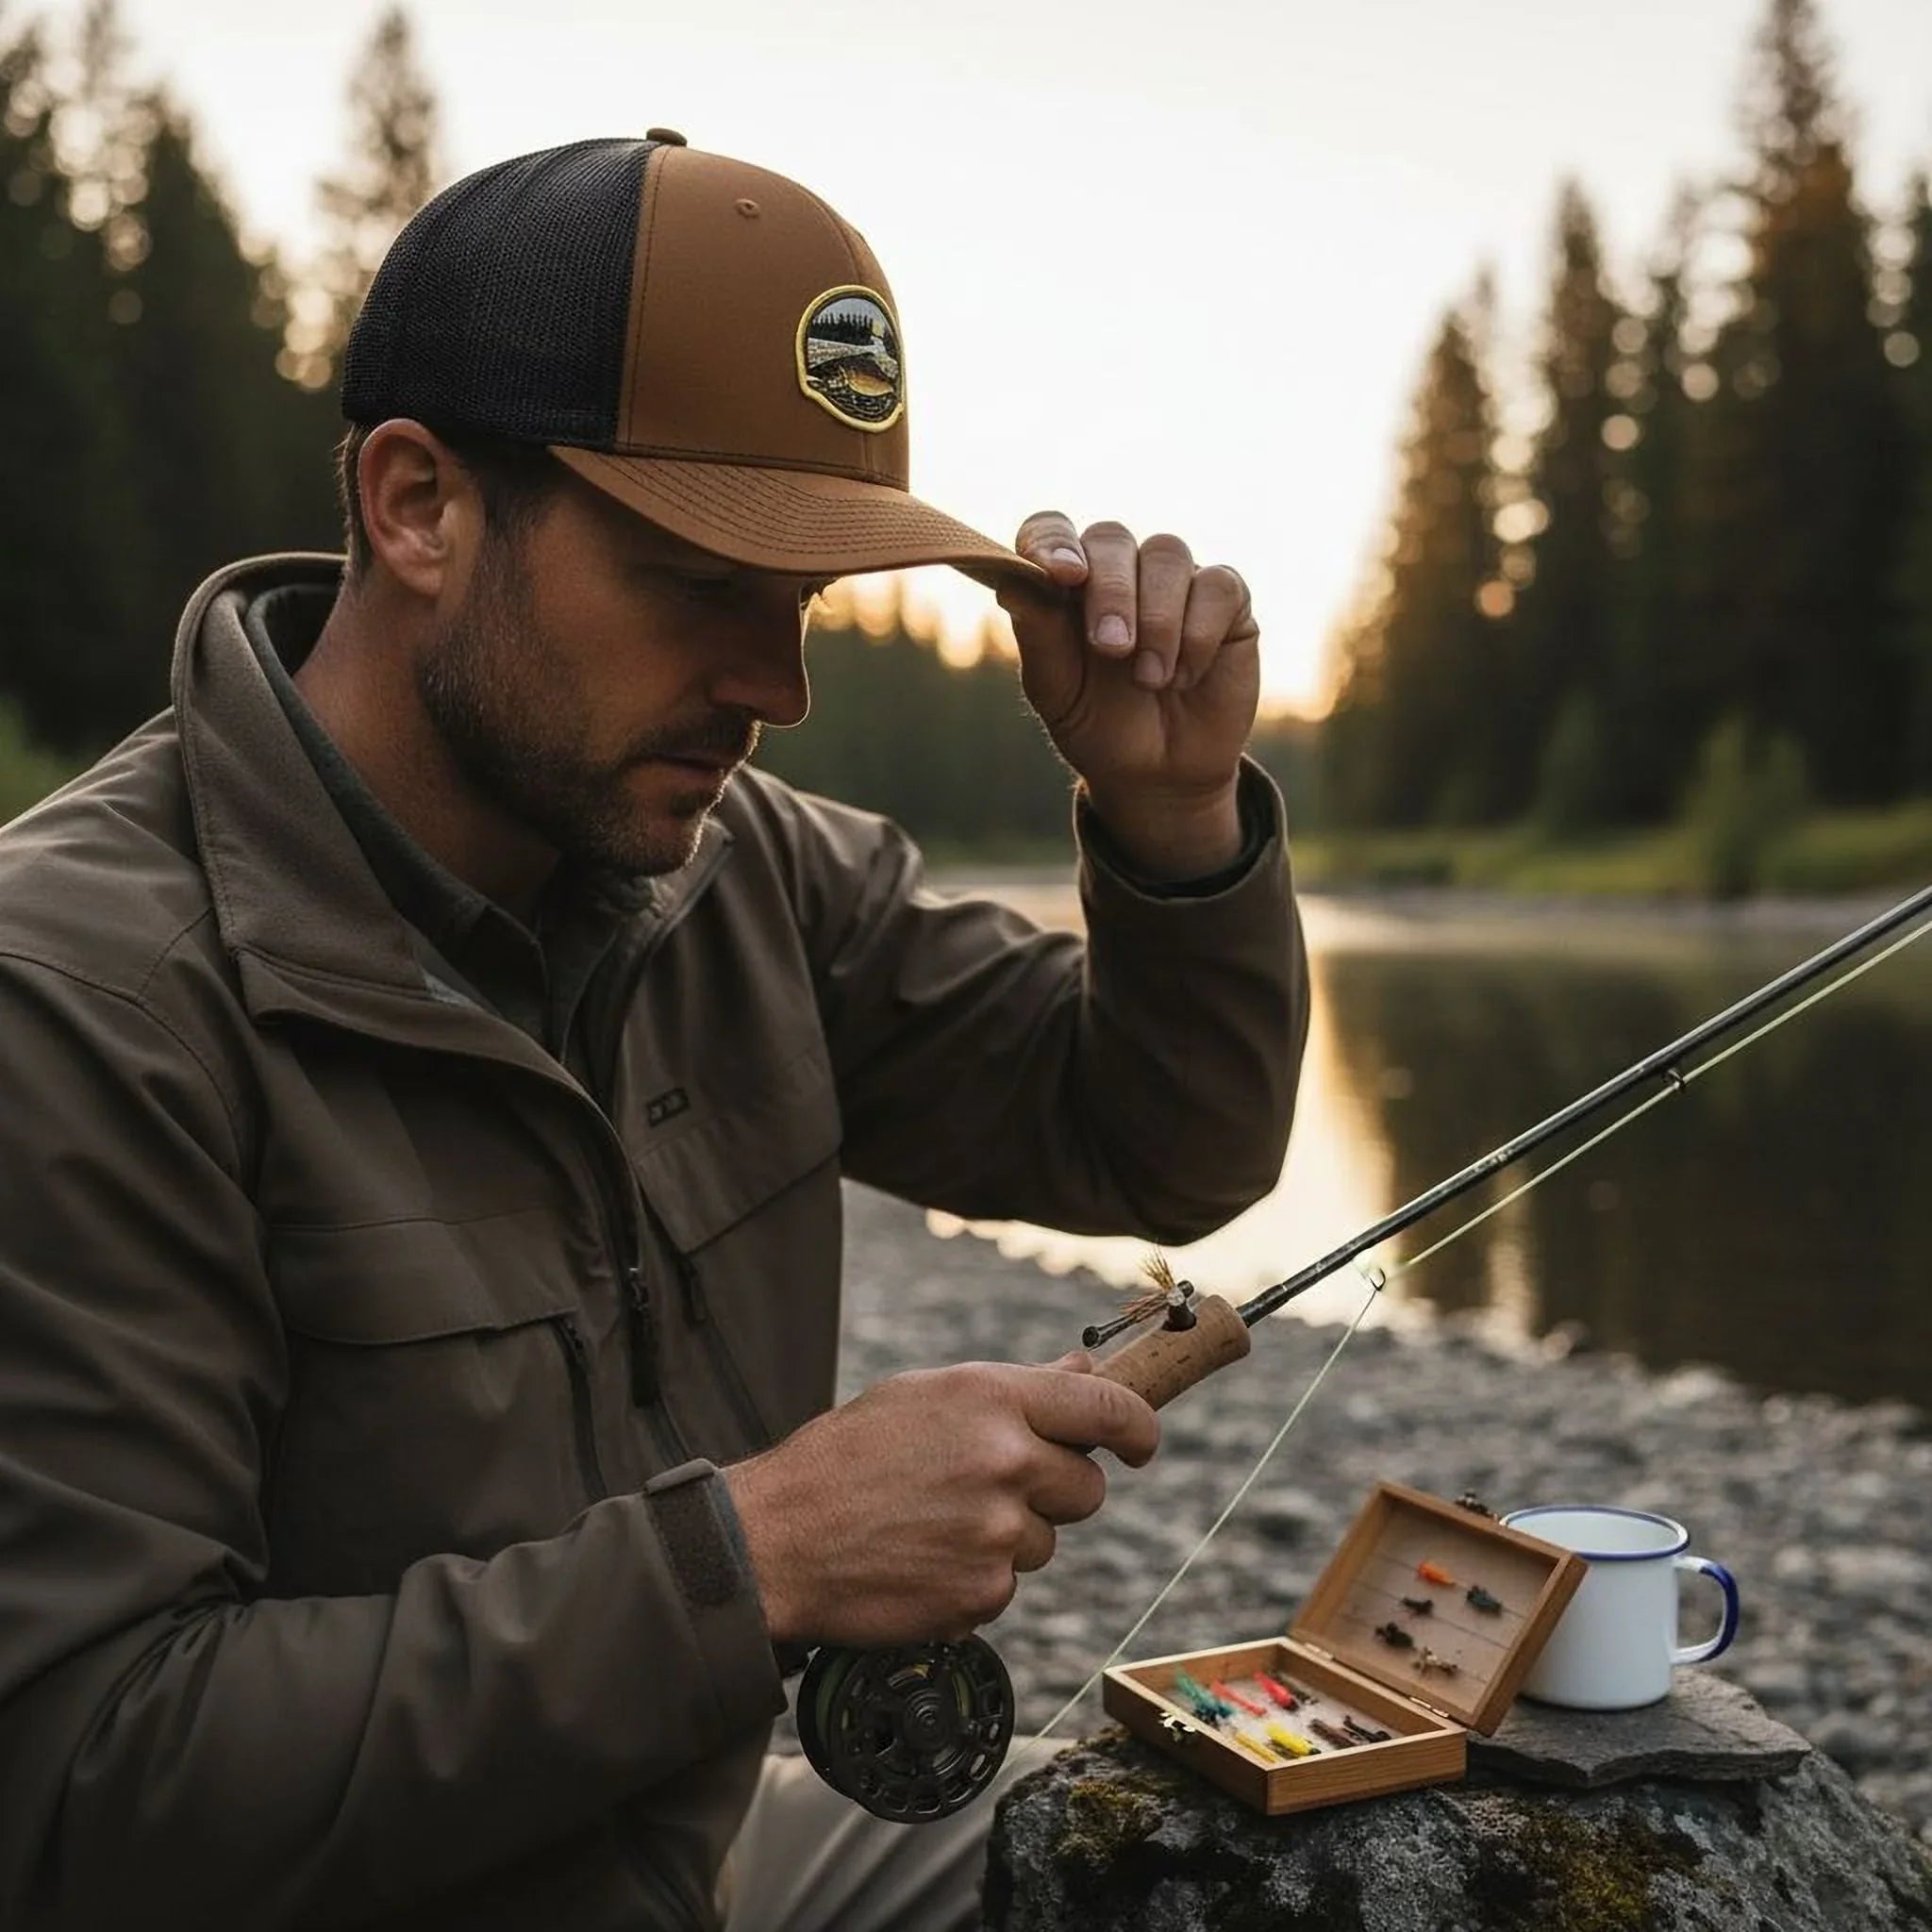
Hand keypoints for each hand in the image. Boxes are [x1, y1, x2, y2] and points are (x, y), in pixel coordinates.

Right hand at [722, 1353, 1158, 1648]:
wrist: (778, 1539)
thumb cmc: (848, 1457)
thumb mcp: (926, 1397)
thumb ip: (1014, 1390)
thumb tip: (1085, 1370)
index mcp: (993, 1398)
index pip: (1110, 1408)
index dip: (1139, 1427)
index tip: (1141, 1442)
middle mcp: (1007, 1462)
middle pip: (1086, 1487)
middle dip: (1056, 1490)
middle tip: (995, 1487)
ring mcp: (998, 1534)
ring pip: (1044, 1541)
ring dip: (1008, 1537)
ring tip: (936, 1523)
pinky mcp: (983, 1595)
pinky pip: (1007, 1585)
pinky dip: (976, 1578)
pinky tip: (923, 1559)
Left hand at [984, 515, 1261, 879]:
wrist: (1160, 774)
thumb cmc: (1098, 725)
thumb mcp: (1057, 692)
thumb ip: (1038, 635)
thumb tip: (1011, 582)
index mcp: (1066, 583)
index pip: (1050, 531)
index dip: (1052, 541)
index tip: (1063, 575)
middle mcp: (1120, 569)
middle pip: (1111, 538)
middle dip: (1111, 592)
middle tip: (1112, 648)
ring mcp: (1174, 579)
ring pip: (1168, 554)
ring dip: (1157, 620)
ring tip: (1149, 679)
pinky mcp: (1225, 598)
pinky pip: (1218, 586)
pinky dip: (1198, 634)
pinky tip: (1185, 676)